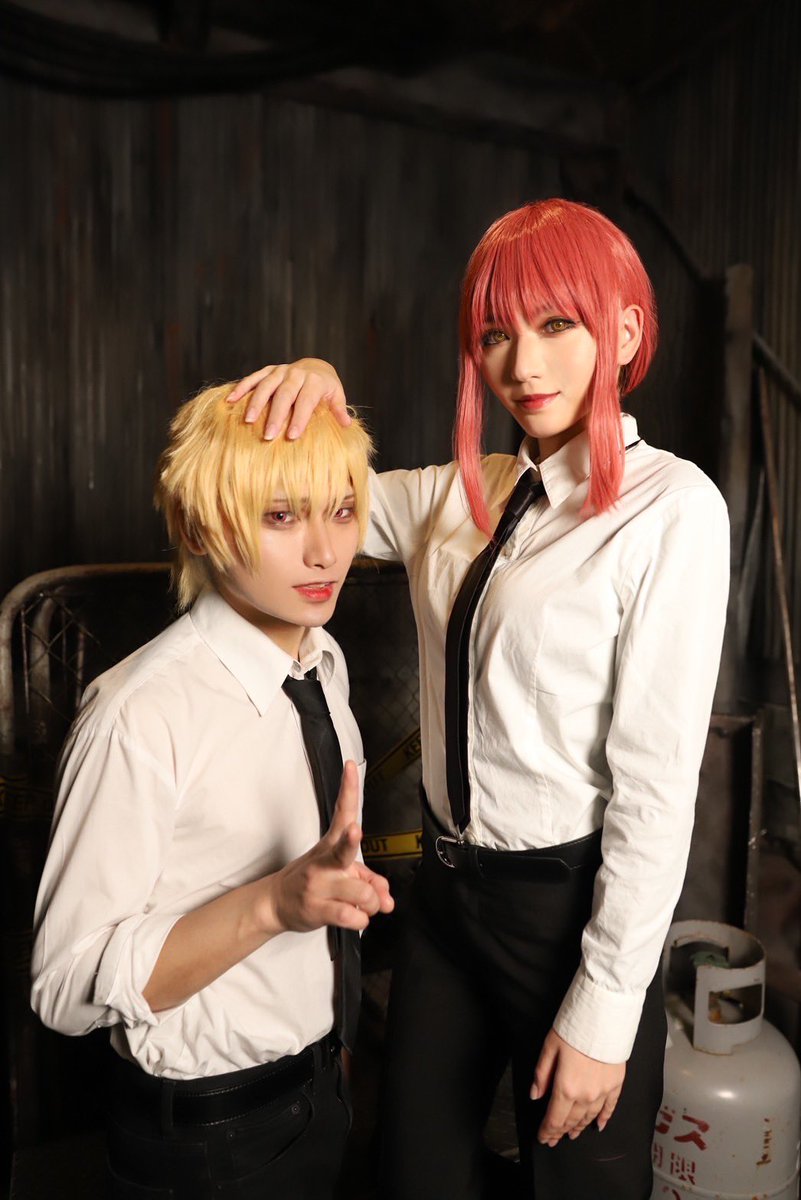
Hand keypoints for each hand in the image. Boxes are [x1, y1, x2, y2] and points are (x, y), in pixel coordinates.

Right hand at [226, 358, 349, 439]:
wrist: (316, 366)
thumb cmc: (326, 388)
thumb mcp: (336, 396)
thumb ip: (338, 409)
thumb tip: (346, 424)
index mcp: (315, 381)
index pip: (306, 400)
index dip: (299, 418)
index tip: (292, 436)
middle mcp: (296, 373)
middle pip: (284, 394)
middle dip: (276, 415)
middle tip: (269, 436)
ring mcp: (281, 370)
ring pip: (266, 385)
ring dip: (256, 402)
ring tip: (248, 421)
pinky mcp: (269, 370)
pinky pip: (253, 377)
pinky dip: (241, 387)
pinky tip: (230, 400)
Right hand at [264, 760, 393, 934]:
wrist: (276, 902)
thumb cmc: (313, 881)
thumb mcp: (341, 873)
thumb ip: (369, 881)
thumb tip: (387, 899)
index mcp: (331, 844)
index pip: (342, 811)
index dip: (348, 788)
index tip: (351, 766)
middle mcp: (325, 862)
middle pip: (343, 848)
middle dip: (350, 840)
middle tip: (354, 831)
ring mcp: (319, 885)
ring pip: (361, 893)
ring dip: (372, 903)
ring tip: (365, 906)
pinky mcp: (317, 909)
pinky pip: (349, 915)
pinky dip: (360, 919)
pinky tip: (356, 917)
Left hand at [531, 1029, 624, 1145]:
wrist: (604, 1017)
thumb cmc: (574, 1029)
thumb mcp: (549, 1047)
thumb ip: (541, 1074)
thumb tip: (535, 1096)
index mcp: (566, 1087)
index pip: (554, 1118)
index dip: (547, 1131)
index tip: (543, 1138)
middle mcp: (585, 1095)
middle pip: (571, 1120)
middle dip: (560, 1132)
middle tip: (553, 1139)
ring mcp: (602, 1091)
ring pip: (588, 1117)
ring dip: (579, 1127)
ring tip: (572, 1134)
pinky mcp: (616, 1084)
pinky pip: (609, 1108)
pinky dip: (603, 1119)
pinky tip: (598, 1125)